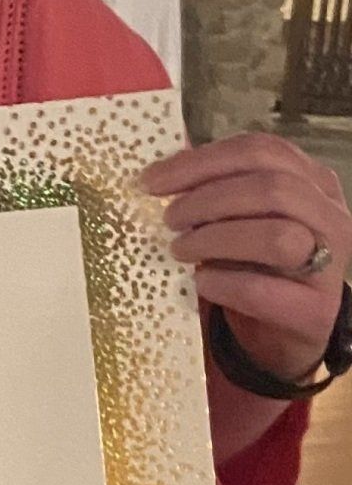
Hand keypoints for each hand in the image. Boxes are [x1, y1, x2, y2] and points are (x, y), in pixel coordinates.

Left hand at [144, 132, 350, 380]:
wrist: (282, 333)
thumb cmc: (255, 265)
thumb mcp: (237, 219)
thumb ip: (212, 191)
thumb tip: (158, 173)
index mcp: (313, 182)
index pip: (262, 151)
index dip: (202, 161)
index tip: (152, 180)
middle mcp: (330, 217)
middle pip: (272, 188)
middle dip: (207, 200)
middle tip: (168, 219)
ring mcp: (331, 264)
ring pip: (278, 236)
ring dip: (215, 239)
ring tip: (180, 250)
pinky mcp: (315, 310)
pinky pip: (262, 290)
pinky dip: (222, 283)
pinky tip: (202, 282)